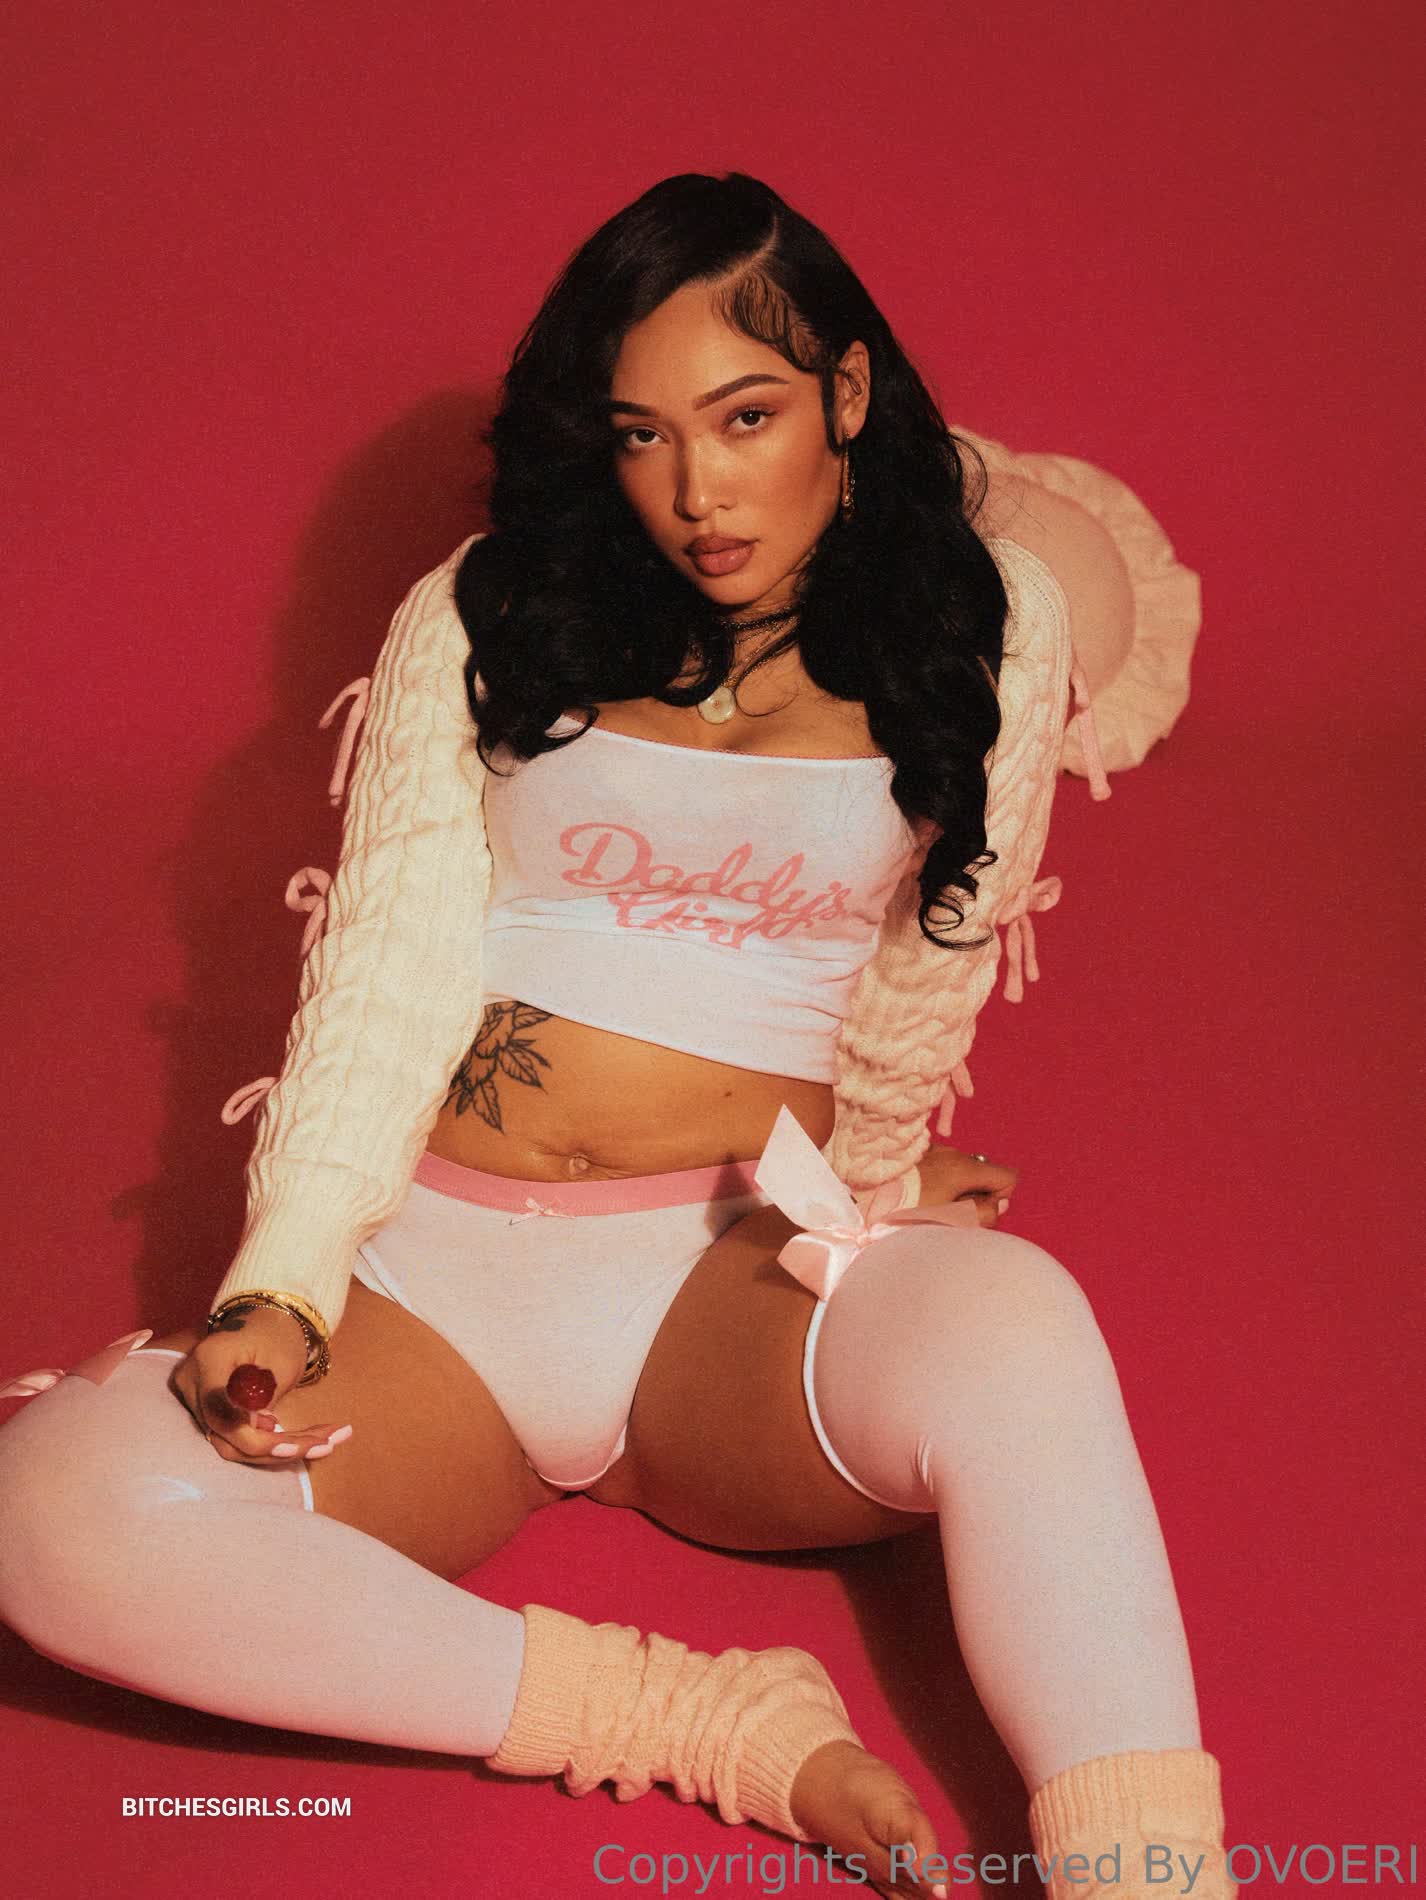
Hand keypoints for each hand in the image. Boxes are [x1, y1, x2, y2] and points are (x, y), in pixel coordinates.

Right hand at [170, 1303, 351, 1466]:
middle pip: (228, 1436)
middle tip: (325, 1446)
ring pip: (233, 1444)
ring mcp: (195, 1400)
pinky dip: (271, 1443)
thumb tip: (259, 1434)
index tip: (294, 1448)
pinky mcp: (207, 1411)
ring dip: (278, 1451)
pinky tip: (308, 1442)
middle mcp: (192, 1384)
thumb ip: (264, 1398)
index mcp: (209, 1361)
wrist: (264, 1322)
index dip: (255, 1439)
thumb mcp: (281, 1363)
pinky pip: (235, 1438)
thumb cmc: (277, 1335)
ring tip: (324, 1443)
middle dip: (277, 1449)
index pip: (222, 1415)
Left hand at [915, 1143, 1017, 1227]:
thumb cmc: (907, 1212)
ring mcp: (932, 1151)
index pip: (1007, 1177)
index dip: (999, 1199)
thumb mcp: (951, 1220)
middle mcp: (951, 1153)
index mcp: (964, 1167)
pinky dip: (938, 1183)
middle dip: (976, 1197)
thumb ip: (984, 1213)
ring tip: (930, 1208)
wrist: (863, 1199)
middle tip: (952, 1216)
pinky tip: (918, 1197)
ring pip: (961, 1172)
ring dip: (956, 1190)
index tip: (976, 1213)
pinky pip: (940, 1168)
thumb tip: (998, 1204)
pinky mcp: (914, 1156)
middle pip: (983, 1176)